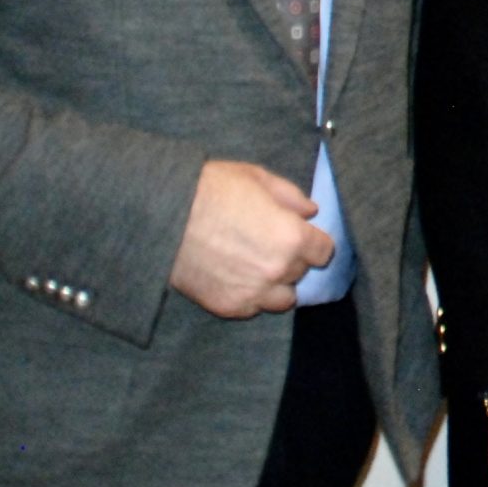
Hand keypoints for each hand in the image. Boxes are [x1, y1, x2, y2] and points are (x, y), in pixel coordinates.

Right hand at [168, 160, 332, 317]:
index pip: (323, 251)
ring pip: (282, 299)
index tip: (302, 236)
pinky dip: (251, 296)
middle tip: (269, 243)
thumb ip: (291, 196)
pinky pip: (253, 308)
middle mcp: (278, 270)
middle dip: (292, 258)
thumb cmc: (213, 188)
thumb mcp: (258, 178)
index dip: (314, 241)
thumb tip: (310, 212)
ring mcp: (253, 292)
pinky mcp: (228, 306)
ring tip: (256, 265)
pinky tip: (235, 275)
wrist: (164, 214)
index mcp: (292, 238)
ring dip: (276, 284)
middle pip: (301, 272)